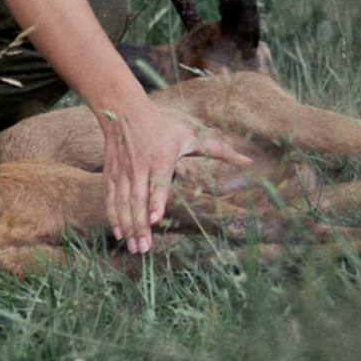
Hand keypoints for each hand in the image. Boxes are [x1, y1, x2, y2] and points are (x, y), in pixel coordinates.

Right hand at [101, 100, 251, 252]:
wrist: (124, 111)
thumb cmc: (162, 126)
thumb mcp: (191, 136)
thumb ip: (220, 150)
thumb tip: (250, 161)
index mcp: (161, 159)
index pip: (158, 183)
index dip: (156, 201)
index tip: (156, 219)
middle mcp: (140, 167)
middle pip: (138, 200)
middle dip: (140, 225)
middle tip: (144, 249)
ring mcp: (124, 171)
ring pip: (123, 202)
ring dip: (128, 225)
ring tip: (134, 247)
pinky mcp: (112, 173)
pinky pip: (111, 197)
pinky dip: (113, 215)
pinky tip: (119, 232)